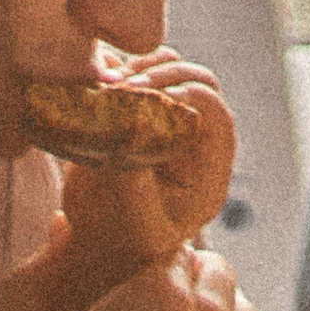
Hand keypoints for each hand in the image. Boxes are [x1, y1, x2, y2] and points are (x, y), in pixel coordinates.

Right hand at [47, 57, 237, 310]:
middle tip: (122, 87)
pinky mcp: (138, 110)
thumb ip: (136, 182)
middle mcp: (196, 137)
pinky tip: (93, 82)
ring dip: (139, 68)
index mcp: (210, 166)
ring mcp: (169, 120)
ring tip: (106, 85)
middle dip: (162, 75)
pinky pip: (137, 73)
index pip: (216, 112)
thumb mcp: (135, 223)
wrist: (97, 241)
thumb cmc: (123, 242)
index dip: (186, 95)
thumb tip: (134, 128)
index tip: (145, 98)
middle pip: (197, 80)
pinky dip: (117, 69)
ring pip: (169, 68)